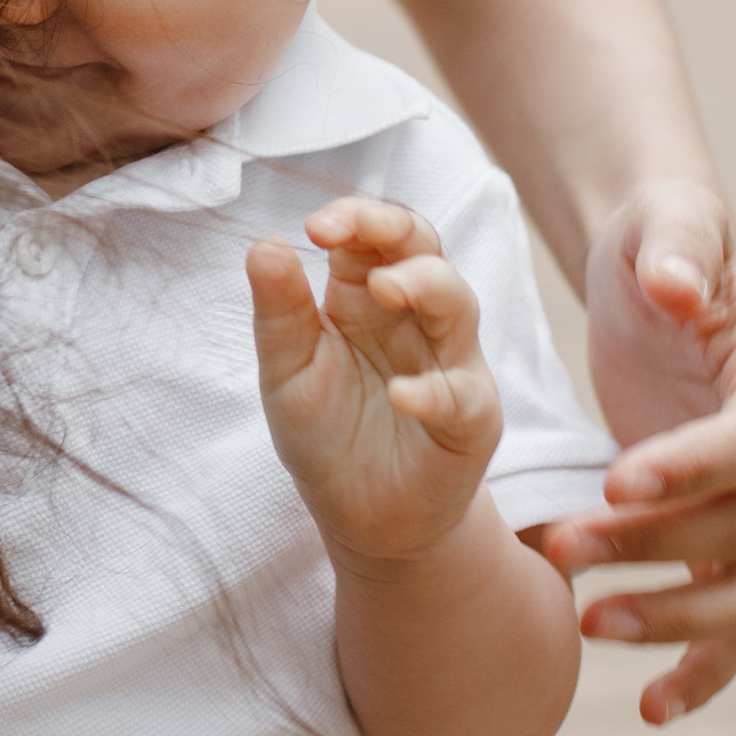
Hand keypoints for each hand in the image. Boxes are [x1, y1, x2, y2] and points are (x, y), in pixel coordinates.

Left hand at [248, 199, 501, 567]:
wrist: (364, 518)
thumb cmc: (327, 434)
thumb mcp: (287, 371)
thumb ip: (280, 312)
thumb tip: (263, 243)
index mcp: (364, 298)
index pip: (372, 236)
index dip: (352, 218)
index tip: (315, 227)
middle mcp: (414, 320)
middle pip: (424, 250)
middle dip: (394, 229)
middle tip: (349, 233)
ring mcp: (450, 365)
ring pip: (458, 305)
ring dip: (424, 286)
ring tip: (384, 289)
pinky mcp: (471, 420)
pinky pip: (464, 396)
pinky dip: (435, 392)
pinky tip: (402, 394)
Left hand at [538, 180, 735, 724]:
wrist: (659, 275)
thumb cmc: (660, 243)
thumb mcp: (663, 225)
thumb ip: (675, 248)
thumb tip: (676, 290)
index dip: (693, 466)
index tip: (613, 481)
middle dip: (654, 543)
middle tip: (558, 542)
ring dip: (672, 614)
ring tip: (585, 620)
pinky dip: (703, 669)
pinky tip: (649, 708)